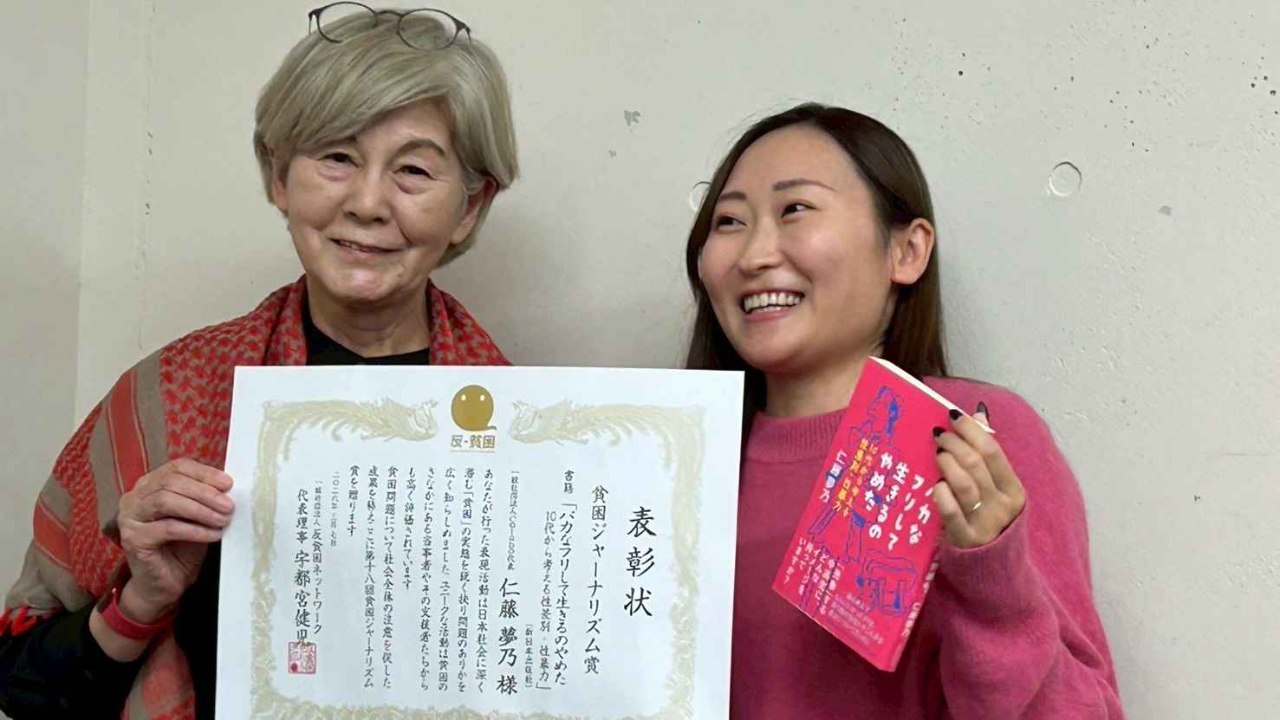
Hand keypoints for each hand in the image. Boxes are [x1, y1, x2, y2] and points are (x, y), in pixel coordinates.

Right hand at [116, 459, 233, 620]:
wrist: (164, 584)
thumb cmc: (182, 548)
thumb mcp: (198, 517)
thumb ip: (206, 499)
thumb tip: (229, 486)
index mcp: (150, 485)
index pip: (177, 468)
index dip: (204, 473)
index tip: (228, 484)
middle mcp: (134, 497)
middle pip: (171, 482)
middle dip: (205, 493)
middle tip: (229, 506)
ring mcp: (130, 517)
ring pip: (166, 501)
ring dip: (200, 509)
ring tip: (223, 520)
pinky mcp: (133, 539)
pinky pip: (167, 528)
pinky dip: (194, 530)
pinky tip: (212, 534)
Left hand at [931, 404, 1025, 548]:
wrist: (993, 568)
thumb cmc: (990, 519)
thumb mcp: (997, 489)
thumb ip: (988, 453)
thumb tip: (978, 412)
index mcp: (1014, 490)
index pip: (993, 452)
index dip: (972, 430)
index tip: (954, 415)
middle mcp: (1001, 506)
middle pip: (976, 464)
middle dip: (955, 443)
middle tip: (939, 435)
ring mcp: (983, 523)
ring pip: (964, 484)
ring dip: (947, 463)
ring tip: (937, 454)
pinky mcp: (965, 539)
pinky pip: (951, 512)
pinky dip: (942, 495)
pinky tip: (935, 485)